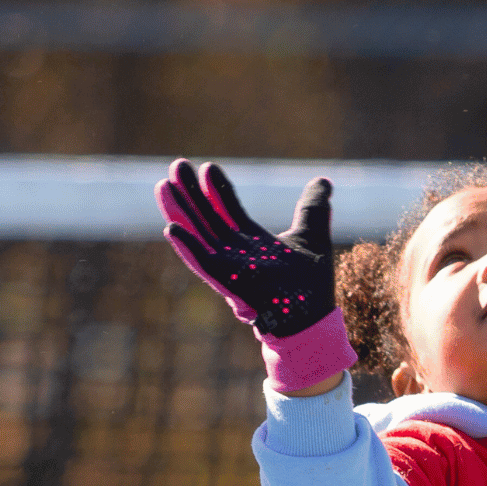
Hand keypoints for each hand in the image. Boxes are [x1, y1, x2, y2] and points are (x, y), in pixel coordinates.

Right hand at [157, 161, 337, 337]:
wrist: (313, 319)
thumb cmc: (311, 285)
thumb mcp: (313, 235)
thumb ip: (313, 207)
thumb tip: (323, 180)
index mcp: (252, 243)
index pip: (229, 210)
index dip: (217, 189)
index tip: (207, 167)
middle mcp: (236, 253)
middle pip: (207, 217)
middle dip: (190, 193)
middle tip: (176, 166)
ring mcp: (229, 267)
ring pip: (199, 233)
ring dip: (181, 211)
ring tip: (163, 186)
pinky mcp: (228, 282)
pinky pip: (202, 263)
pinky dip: (187, 246)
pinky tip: (170, 228)